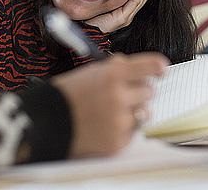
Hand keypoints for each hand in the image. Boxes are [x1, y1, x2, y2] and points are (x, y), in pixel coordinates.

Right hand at [52, 52, 167, 157]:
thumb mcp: (90, 71)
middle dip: (138, 91)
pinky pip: (133, 131)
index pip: (150, 66)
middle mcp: (118, 96)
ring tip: (110, 112)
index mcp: (112, 74)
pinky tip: (105, 125)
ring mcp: (119, 120)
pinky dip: (122, 129)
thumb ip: (114, 68)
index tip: (162, 70)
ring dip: (133, 111)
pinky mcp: (117, 141)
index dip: (158, 67)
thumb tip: (133, 66)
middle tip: (121, 94)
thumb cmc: (66, 95)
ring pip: (144, 113)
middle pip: (149, 91)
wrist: (45, 122)